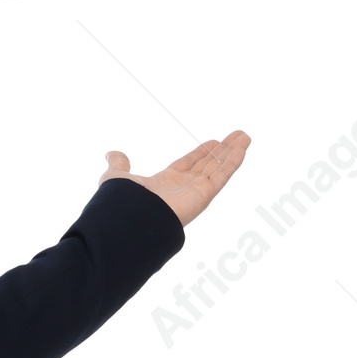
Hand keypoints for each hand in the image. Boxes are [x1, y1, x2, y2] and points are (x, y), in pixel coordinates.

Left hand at [102, 131, 250, 226]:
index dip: (201, 152)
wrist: (130, 222)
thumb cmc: (122, 204)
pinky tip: (243, 148)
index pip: (189, 163)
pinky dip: (233, 161)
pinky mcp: (204, 194)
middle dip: (222, 150)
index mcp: (167, 183)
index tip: (213, 141)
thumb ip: (118, 165)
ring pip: (218, 167)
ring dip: (232, 152)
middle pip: (208, 164)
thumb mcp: (116, 177)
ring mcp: (196, 191)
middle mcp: (184, 187)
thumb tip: (111, 154)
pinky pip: (222, 174)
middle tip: (237, 135)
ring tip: (245, 136)